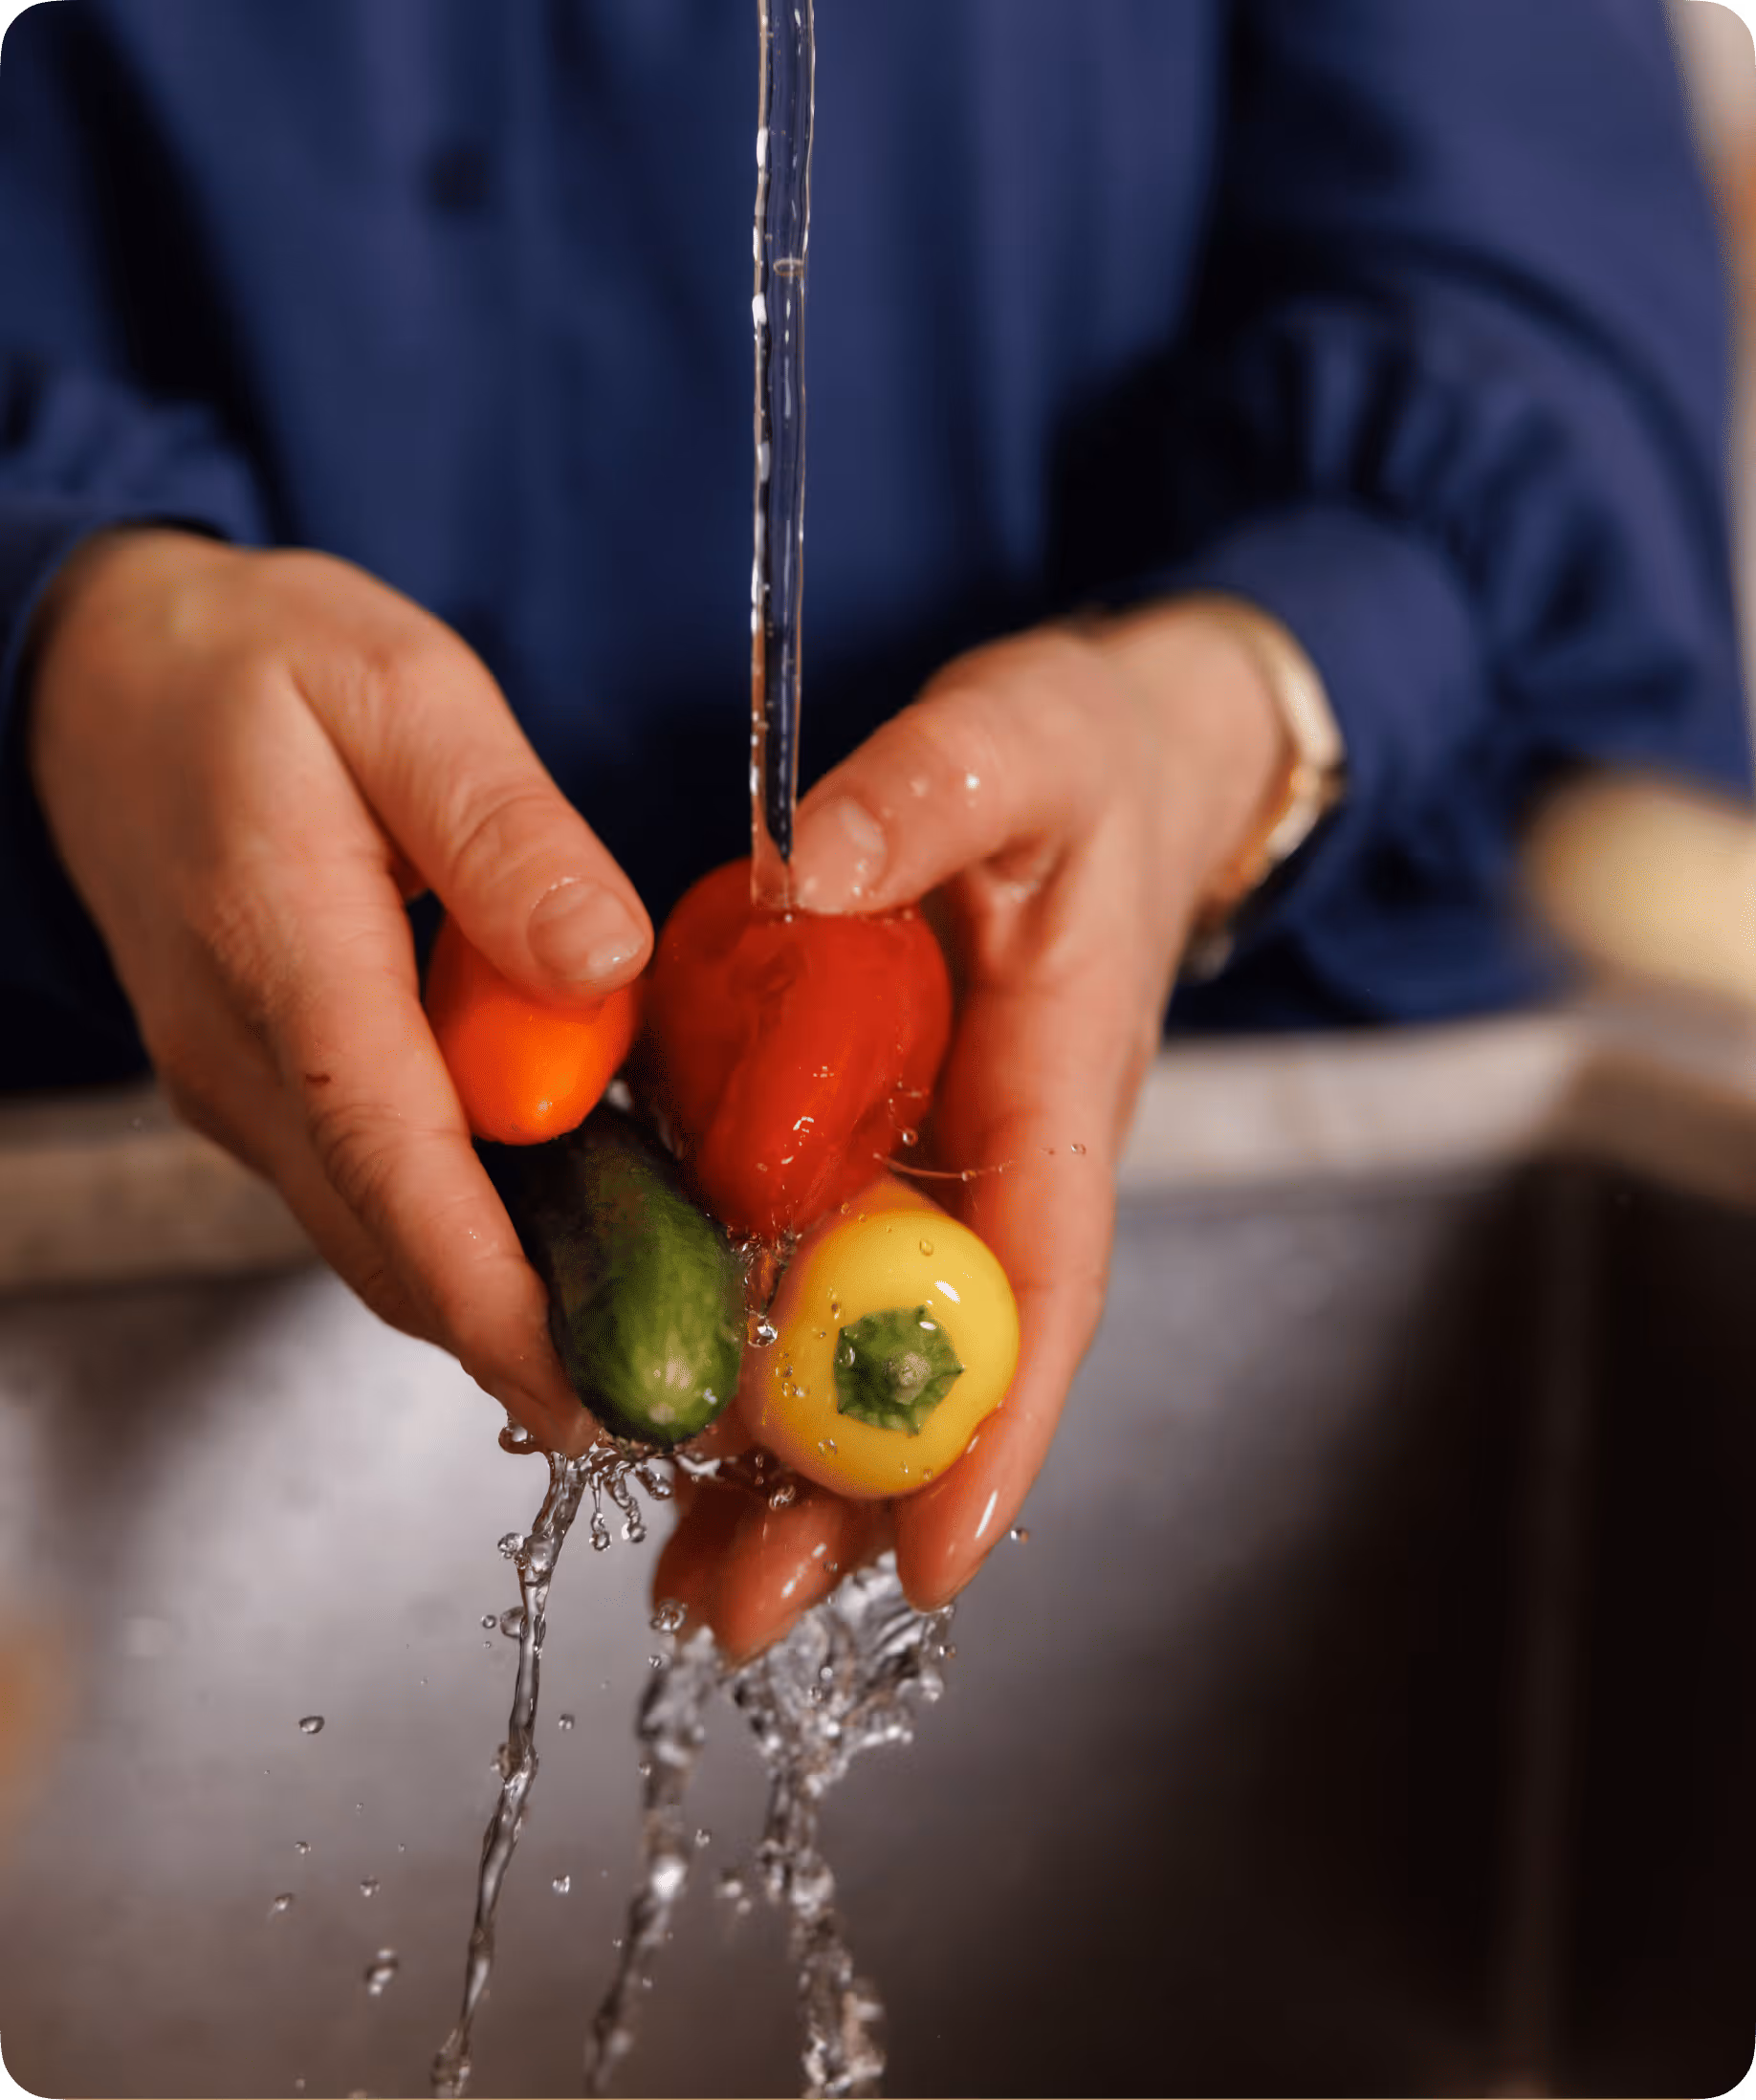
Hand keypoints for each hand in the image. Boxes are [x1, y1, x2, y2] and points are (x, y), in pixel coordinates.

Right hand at [27, 528, 651, 1451]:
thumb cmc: (255, 674)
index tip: (595, 1391)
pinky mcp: (272, 1094)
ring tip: (657, 1328)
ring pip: (388, 1234)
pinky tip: (579, 1224)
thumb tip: (602, 967)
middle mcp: (249, 1066)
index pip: (396, 1170)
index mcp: (288, 961)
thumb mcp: (400, 692)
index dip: (500, 1301)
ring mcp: (250, 1093)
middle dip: (534, 1341)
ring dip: (512, 1298)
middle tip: (682, 1394)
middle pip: (397, 1245)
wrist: (110, 685)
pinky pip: (380, 1188)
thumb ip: (503, 831)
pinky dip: (478, 1227)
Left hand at [655, 601, 1291, 1654]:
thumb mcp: (1016, 740)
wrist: (1113, 763)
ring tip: (689, 1586)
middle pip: (940, 1366)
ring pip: (875, 1349)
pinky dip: (757, 1361)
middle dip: (850, 1502)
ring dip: (789, 1474)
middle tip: (736, 1614)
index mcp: (1056, 1088)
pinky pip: (825, 1276)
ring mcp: (941, 1166)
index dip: (993, 1425)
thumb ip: (927, 792)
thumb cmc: (1081, 758)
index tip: (936, 1555)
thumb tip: (811, 869)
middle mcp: (1002, 1160)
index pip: (1043, 1283)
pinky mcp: (885, 1145)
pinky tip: (675, 1433)